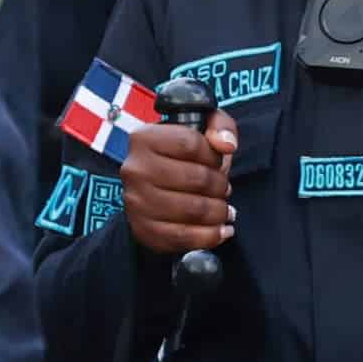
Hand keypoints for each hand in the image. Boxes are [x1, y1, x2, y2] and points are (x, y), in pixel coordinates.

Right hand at [116, 108, 236, 255]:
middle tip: (223, 188)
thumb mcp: (200, 128)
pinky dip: (210, 236)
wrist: (152, 188)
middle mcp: (135, 169)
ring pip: (194, 210)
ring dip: (219, 211)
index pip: (191, 144)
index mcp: (144, 138)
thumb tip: (227, 145)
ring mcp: (137, 202)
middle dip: (220, 185)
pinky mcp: (143, 229)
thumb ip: (219, 125)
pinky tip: (221, 230)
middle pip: (196, 178)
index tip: (215, 161)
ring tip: (222, 208)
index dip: (213, 155)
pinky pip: (184, 236)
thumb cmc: (180, 157)